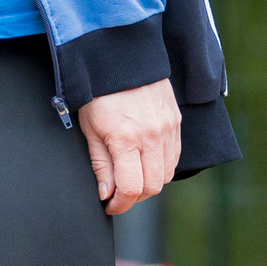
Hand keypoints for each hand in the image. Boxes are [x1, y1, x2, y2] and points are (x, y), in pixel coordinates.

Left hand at [79, 78, 181, 216]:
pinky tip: (145, 162)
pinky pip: (174, 156)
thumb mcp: (89, 128)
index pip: (131, 188)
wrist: (123, 59)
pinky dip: (161, 166)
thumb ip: (100, 164)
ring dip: (149, 183)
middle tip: (117, 195)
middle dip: (134, 197)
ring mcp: (168, 130)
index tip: (110, 206)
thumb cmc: (99, 93)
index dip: (120, 204)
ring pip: (167, 174)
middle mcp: (152, 137)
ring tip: (130, 177)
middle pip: (153, 186)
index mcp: (126, 139)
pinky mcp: (176, 123)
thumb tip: (106, 193)